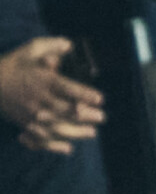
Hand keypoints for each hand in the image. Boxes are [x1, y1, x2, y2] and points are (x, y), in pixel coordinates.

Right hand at [0, 37, 105, 153]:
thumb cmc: (15, 66)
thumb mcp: (30, 50)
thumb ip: (50, 46)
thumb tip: (70, 45)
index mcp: (42, 80)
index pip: (66, 88)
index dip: (84, 94)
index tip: (100, 98)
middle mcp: (39, 100)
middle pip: (66, 110)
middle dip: (86, 115)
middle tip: (101, 117)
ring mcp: (32, 116)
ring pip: (58, 127)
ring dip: (77, 132)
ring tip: (92, 132)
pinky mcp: (27, 126)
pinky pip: (42, 139)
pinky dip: (55, 145)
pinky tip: (68, 148)